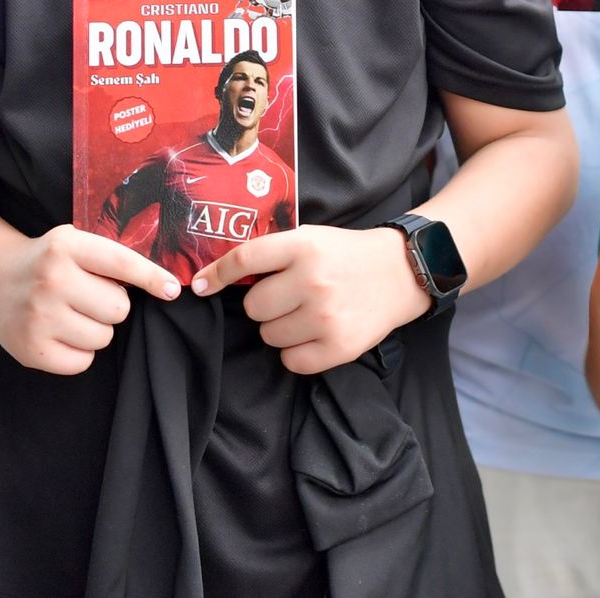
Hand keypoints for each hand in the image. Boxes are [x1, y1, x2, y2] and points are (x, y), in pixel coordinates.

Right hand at [0, 226, 179, 375]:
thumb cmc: (48, 263)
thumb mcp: (73, 243)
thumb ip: (111, 257)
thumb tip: (166, 284)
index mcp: (66, 246)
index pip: (121, 263)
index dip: (152, 277)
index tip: (173, 289)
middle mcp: (51, 280)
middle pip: (119, 308)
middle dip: (112, 306)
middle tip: (88, 297)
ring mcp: (39, 317)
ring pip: (104, 337)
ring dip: (96, 329)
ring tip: (71, 314)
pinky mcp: (31, 349)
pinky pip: (83, 362)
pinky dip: (79, 352)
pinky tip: (60, 334)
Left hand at [193, 225, 430, 375]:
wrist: (399, 274)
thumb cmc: (345, 255)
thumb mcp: (311, 238)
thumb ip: (273, 253)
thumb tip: (217, 277)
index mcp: (304, 246)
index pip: (245, 260)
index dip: (216, 274)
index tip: (199, 286)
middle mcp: (313, 280)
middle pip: (254, 307)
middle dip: (265, 304)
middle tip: (289, 296)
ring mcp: (326, 316)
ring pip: (269, 336)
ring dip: (280, 328)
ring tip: (307, 313)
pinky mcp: (339, 347)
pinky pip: (291, 361)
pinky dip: (297, 352)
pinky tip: (315, 334)